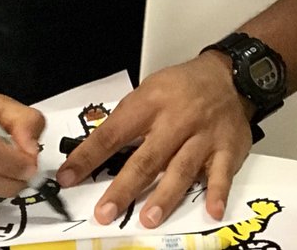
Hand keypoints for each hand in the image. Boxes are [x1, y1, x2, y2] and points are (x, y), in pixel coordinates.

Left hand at [57, 53, 250, 228]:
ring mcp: (203, 137)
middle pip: (146, 159)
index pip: (112, 134)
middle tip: (105, 212)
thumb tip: (96, 151)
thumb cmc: (181, 87)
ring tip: (147, 219)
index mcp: (149, 104)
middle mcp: (175, 121)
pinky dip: (216, 193)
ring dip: (163, 197)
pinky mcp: (228, 149)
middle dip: (123, 188)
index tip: (68, 177)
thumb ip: (127, 121)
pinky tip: (210, 211)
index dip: (88, 157)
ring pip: (180, 170)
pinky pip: (221, 174)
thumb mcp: (148, 91)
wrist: (227, 77)